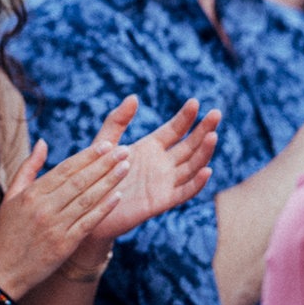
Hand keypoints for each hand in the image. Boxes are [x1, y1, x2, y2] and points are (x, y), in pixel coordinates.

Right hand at [0, 138, 127, 295]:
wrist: (3, 272)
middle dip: (104, 164)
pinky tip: (118, 196)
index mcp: (31, 194)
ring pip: (87, 199)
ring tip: (125, 167)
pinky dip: (104, 208)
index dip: (87, 156)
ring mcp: (55, 227)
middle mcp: (44, 208)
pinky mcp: (65, 245)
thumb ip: (28, 168)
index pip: (65, 169)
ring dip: (109, 182)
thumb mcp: (11, 196)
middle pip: (79, 181)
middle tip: (124, 150)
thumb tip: (43, 142)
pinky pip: (88, 223)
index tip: (106, 145)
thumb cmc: (7, 232)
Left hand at [85, 95, 218, 241]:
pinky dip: (197, 183)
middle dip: (204, 130)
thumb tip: (133, 97)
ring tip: (213, 136)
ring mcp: (164, 182)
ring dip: (204, 152)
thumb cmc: (94, 174)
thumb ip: (117, 121)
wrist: (87, 207)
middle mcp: (162, 164)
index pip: (175, 130)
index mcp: (150, 147)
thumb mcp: (104, 143)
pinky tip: (206, 170)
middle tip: (216, 113)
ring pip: (192, 166)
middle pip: (190, 145)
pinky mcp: (161, 201)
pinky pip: (184, 192)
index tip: (195, 102)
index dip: (186, 117)